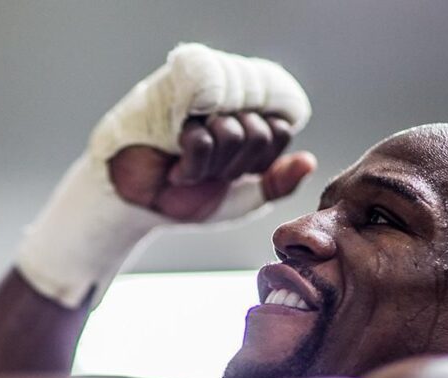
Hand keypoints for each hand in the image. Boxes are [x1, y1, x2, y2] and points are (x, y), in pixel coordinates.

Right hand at [109, 113, 316, 220]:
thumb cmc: (186, 199)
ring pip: (233, 132)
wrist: (139, 207)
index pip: (280, 128)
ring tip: (187, 167)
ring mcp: (199, 100)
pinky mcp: (171, 104)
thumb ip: (277, 183)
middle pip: (259, 131)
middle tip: (206, 172)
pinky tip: (174, 168)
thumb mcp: (243, 199)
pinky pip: (203, 139)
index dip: (260, 160)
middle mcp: (227, 102)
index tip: (233, 173)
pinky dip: (191, 167)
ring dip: (210, 167)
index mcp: (247, 117)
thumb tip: (308, 162)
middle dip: (233, 166)